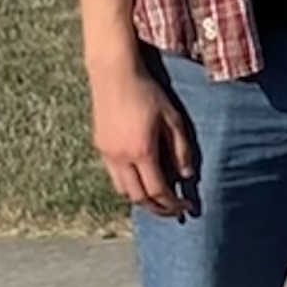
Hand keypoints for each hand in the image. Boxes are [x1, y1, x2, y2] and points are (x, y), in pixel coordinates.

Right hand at [88, 60, 199, 218]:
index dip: (172, 204)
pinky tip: (141, 178)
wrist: (114, 75)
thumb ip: (181, 149)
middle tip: (172, 211)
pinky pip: (114, 175)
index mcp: (142, 152)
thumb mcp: (173, 119)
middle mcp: (121, 157)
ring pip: (123, 189)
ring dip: (140, 198)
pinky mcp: (100, 147)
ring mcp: (107, 153)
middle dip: (156, 208)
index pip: (157, 191)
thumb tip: (186, 175)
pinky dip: (128, 184)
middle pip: (138, 197)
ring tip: (157, 198)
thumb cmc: (148, 93)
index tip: (185, 208)